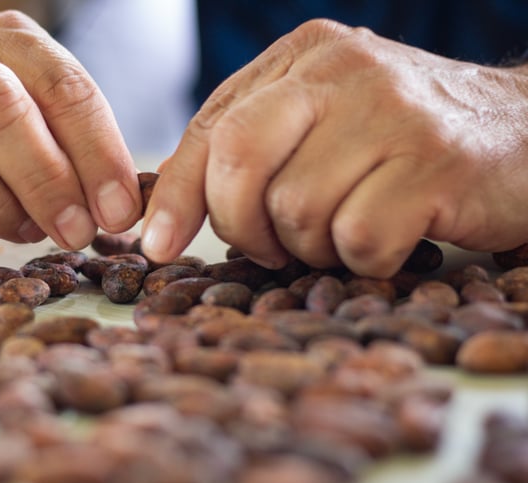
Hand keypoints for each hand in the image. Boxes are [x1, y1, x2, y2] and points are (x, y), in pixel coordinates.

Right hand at [0, 10, 140, 249]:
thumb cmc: (1, 124)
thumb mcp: (50, 116)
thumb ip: (85, 151)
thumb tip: (119, 212)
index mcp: (6, 39)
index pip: (62, 87)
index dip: (98, 155)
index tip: (120, 211)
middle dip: (46, 183)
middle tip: (76, 232)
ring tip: (23, 228)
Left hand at [141, 19, 527, 276]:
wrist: (520, 132)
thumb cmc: (400, 140)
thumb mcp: (322, 120)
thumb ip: (253, 149)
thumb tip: (166, 219)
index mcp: (303, 58)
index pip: (212, 128)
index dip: (177, 194)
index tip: (156, 244)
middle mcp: (343, 72)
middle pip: (238, 161)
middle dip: (240, 225)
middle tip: (271, 247)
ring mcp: (392, 114)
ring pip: (296, 211)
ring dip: (311, 247)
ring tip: (345, 232)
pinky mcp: (435, 165)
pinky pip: (357, 240)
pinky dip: (362, 260)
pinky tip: (388, 242)